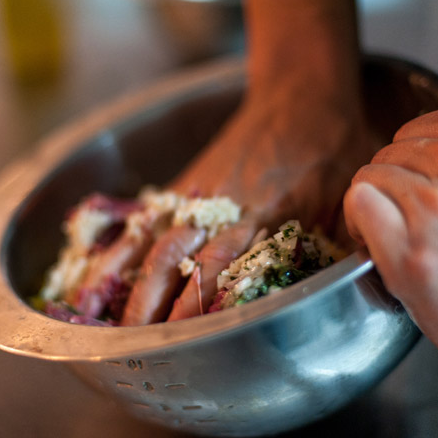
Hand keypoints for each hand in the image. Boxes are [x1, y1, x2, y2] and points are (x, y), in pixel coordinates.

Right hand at [119, 78, 377, 324]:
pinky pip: (146, 215)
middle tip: (131, 342)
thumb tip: (330, 297)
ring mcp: (200, 192)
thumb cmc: (329, 148)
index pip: (221, 267)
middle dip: (149, 303)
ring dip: (123, 277)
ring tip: (94, 312)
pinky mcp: (188, 181)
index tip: (179, 338)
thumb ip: (331, 250)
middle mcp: (225, 206)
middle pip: (175, 257)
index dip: (197, 304)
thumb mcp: (343, 201)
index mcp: (266, 215)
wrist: (302, 95)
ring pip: (152, 237)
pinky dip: (119, 242)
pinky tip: (96, 264)